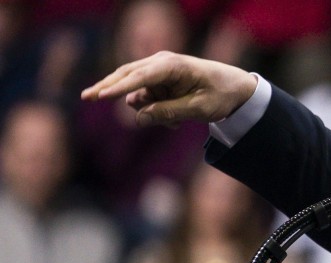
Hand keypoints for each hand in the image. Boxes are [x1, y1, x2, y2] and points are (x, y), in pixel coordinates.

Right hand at [80, 51, 256, 126]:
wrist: (236, 89)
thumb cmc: (220, 95)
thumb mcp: (199, 109)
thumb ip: (169, 113)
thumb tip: (139, 118)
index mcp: (172, 65)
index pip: (140, 76)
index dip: (120, 87)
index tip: (102, 96)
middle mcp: (160, 64)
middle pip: (126, 76)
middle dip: (107, 88)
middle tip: (86, 98)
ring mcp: (158, 73)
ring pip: (135, 92)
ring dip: (149, 111)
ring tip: (176, 123)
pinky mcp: (158, 83)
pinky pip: (146, 100)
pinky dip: (155, 112)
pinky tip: (175, 121)